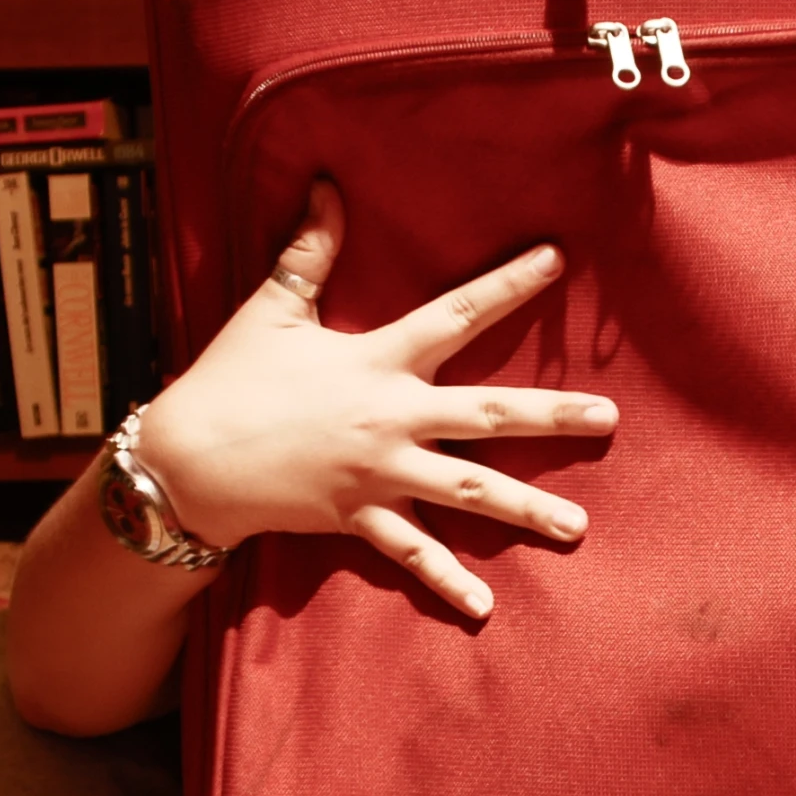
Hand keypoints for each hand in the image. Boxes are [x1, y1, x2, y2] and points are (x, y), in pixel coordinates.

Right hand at [134, 182, 615, 620]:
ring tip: (579, 528)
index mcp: (378, 360)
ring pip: (469, 492)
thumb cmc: (228, 380)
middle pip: (488, 414)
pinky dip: (447, 582)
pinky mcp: (360, 518)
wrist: (185, 461)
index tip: (557, 261)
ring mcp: (381, 474)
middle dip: (553, 416)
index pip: (455, 314)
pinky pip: (412, 554)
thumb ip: (309, 251)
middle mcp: (392, 418)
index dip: (507, 285)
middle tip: (610, 419)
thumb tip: (326, 187)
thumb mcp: (270, 309)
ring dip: (527, 511)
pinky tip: (486, 609)